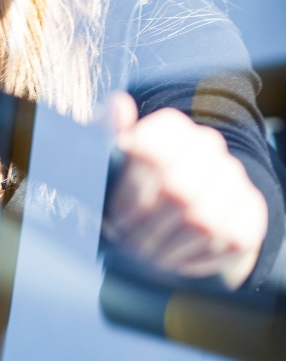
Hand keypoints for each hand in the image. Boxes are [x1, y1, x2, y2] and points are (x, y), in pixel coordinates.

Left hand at [102, 93, 268, 288]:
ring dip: (170, 245)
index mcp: (168, 127)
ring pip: (204, 219)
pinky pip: (230, 238)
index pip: (151, 153)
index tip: (115, 215)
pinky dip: (198, 256)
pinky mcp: (251, 209)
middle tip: (130, 242)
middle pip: (178, 190)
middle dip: (149, 225)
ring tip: (151, 252)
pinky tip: (179, 255)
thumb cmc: (132, 187)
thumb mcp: (111, 162)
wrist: (174, 213)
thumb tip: (119, 104)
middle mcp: (207, 143)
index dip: (131, 194)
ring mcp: (233, 175)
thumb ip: (108, 133)